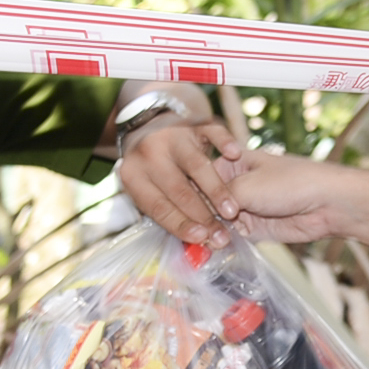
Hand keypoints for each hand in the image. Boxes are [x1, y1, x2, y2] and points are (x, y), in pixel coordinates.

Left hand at [118, 119, 249, 247]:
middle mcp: (149, 154)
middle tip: (221, 234)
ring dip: (215, 190)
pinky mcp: (193, 123)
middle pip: (178, 188)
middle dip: (202, 215)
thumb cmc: (152, 172)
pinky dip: (223, 142)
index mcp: (133, 176)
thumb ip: (166, 213)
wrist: (148, 127)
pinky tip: (235, 154)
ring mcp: (172, 136)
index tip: (201, 238)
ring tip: (231, 211)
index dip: (180, 224)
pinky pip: (211, 131)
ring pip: (195, 164)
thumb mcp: (147, 190)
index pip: (158, 206)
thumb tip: (194, 245)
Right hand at [121, 143, 368, 254]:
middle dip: (196, 216)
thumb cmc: (290, 182)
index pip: (196, 177)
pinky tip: (207, 249)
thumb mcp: (246, 186)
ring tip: (197, 241)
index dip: (186, 193)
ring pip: (213, 222)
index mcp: (229, 161)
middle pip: (202, 202)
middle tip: (186, 228)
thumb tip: (194, 215)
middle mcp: (231, 184)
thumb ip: (217, 200)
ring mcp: (241, 208)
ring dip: (206, 232)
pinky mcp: (251, 229)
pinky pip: (228, 237)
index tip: (174, 205)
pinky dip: (219, 244)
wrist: (327, 204)